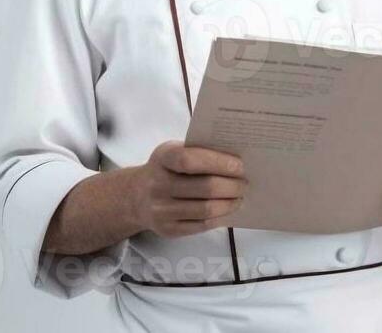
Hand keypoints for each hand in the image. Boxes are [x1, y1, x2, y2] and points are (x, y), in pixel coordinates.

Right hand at [130, 141, 247, 238]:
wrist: (136, 196)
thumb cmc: (166, 168)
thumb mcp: (174, 151)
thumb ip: (198, 152)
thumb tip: (236, 159)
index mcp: (162, 158)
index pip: (189, 160)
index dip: (218, 162)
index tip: (239, 166)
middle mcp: (158, 185)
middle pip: (204, 188)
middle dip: (232, 186)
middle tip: (245, 183)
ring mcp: (161, 210)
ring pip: (205, 210)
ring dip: (229, 203)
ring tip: (240, 197)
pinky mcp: (168, 230)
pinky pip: (201, 226)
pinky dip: (220, 217)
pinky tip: (227, 209)